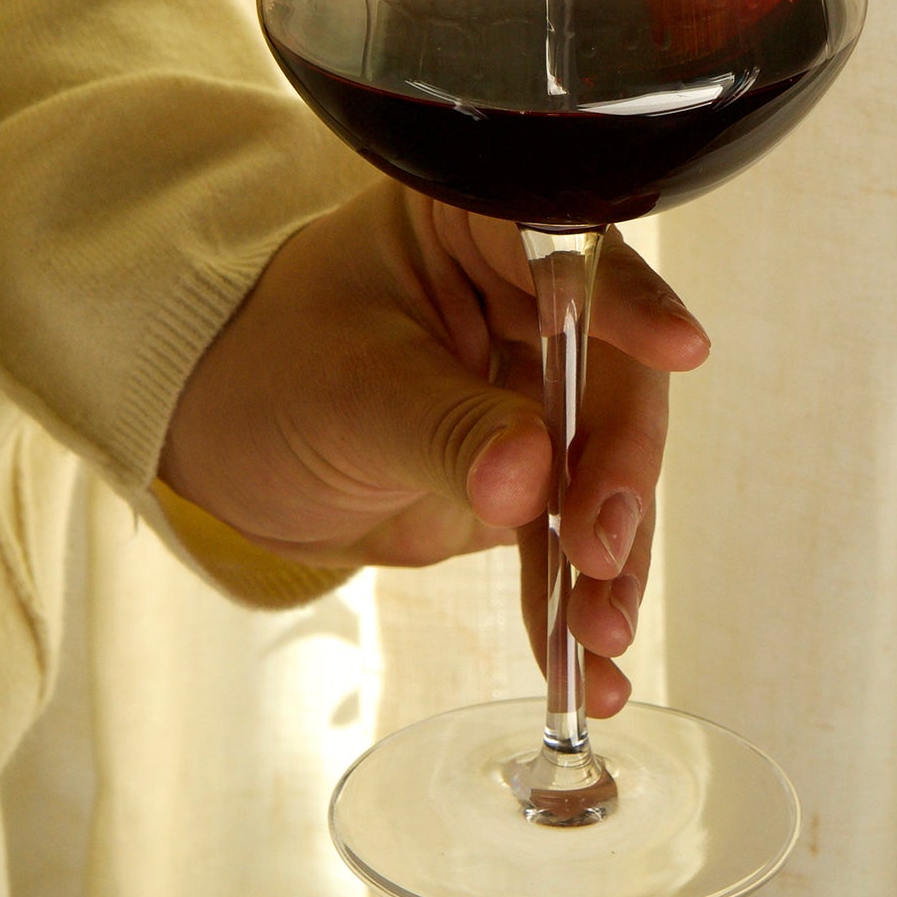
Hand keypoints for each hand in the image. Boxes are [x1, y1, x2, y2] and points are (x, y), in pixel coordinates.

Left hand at [160, 178, 708, 716]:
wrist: (219, 448)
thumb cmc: (266, 373)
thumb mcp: (351, 393)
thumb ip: (447, 428)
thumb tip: (530, 476)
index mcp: (478, 229)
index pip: (573, 251)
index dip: (630, 301)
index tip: (677, 348)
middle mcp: (526, 300)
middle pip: (613, 374)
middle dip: (618, 470)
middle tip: (600, 544)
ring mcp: (535, 388)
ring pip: (603, 465)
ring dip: (609, 556)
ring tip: (601, 633)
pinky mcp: (530, 470)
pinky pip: (568, 532)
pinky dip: (575, 598)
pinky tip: (586, 668)